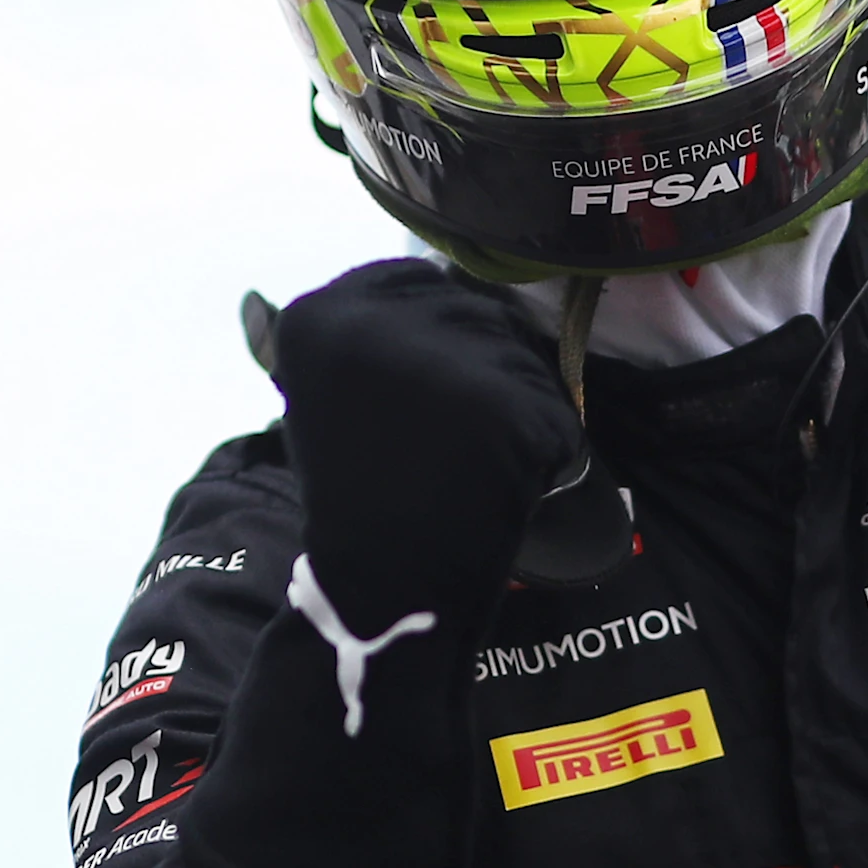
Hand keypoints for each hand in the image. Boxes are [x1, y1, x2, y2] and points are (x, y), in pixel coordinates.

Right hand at [269, 258, 581, 640]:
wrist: (384, 588)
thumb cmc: (358, 492)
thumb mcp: (324, 396)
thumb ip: (345, 335)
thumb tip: (312, 292)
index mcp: (322, 314)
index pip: (421, 280)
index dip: (439, 338)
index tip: (419, 398)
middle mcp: (378, 324)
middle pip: (480, 314)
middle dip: (482, 374)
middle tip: (444, 442)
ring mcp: (449, 364)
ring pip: (524, 359)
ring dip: (516, 409)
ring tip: (469, 464)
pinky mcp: (511, 409)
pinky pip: (555, 412)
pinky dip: (545, 452)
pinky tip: (501, 484)